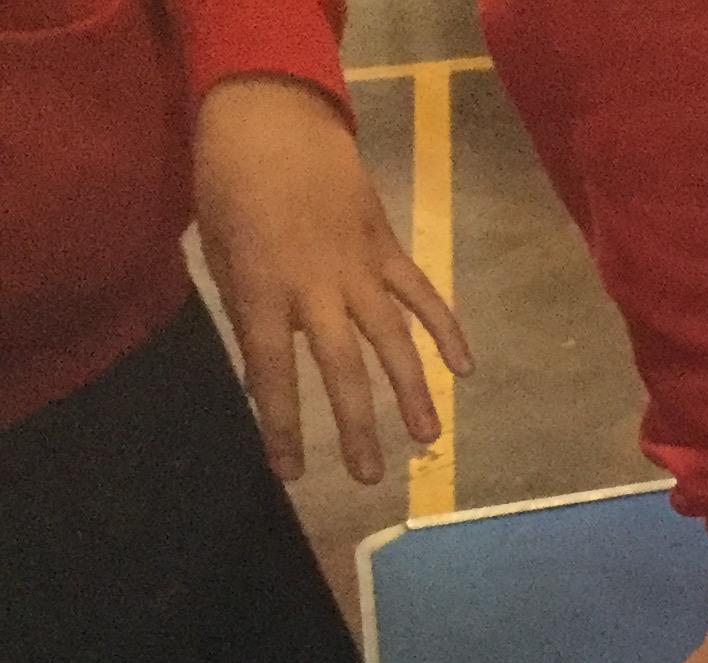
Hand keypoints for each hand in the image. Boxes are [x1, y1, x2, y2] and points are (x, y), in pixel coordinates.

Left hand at [195, 74, 471, 484]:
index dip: (282, 425)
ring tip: (427, 439)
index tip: (290, 473)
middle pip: (342, 368)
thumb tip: (270, 361)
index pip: (271, 372)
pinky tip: (465, 369)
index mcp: (263, 288)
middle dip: (354, 425)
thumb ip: (249, 306)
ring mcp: (359, 267)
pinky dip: (447, 329)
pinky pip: (423, 294)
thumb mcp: (220, 250)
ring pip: (392, 339)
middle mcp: (316, 286)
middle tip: (368, 478)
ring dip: (411, 392)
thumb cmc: (230, 185)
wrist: (271, 118)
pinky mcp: (388, 248)